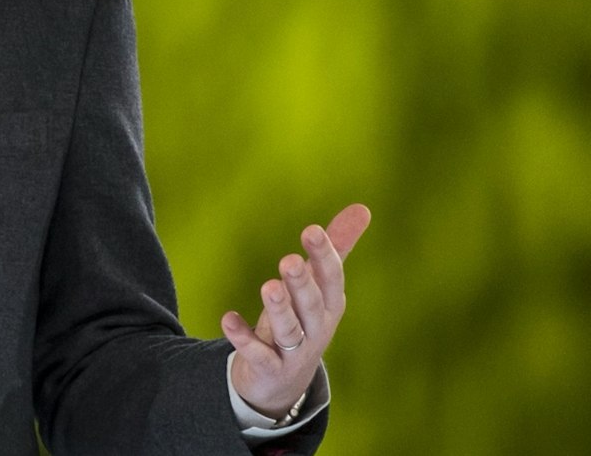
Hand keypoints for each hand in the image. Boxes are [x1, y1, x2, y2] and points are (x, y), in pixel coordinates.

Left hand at [220, 203, 370, 418]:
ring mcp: (294, 352)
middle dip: (302, 284)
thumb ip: (336, 247)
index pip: (332, 280)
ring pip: (289, 331)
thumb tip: (363, 208)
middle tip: (289, 261)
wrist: (283, 382)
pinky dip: (243, 338)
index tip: (311, 230)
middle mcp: (316, 329)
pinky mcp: (269, 368)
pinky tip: (228, 318)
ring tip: (268, 286)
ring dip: (278, 309)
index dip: (323, 256)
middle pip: (312, 306)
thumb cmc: (304, 320)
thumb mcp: (320, 287)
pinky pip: (257, 354)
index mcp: (330, 305)